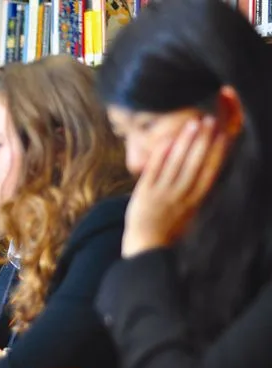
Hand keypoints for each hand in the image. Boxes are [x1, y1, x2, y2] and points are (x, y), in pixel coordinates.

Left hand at [123, 116, 227, 256]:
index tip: (223, 134)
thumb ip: (195, 191)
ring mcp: (162, 195)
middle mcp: (181, 197)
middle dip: (203, 141)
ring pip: (176, 164)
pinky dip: (161, 154)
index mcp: (195, 201)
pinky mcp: (144, 194)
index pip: (210, 172)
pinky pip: (154, 171)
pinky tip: (167, 139)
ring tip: (192, 123)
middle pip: (195, 164)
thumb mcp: (189, 211)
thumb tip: (206, 169)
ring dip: (185, 142)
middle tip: (209, 120)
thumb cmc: (169, 228)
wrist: (146, 247)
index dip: (217, 151)